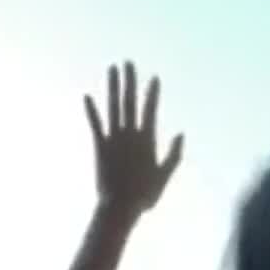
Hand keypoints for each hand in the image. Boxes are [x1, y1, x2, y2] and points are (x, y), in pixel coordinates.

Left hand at [84, 63, 182, 214]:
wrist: (120, 207)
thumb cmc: (144, 196)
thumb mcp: (164, 176)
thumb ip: (174, 154)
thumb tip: (182, 134)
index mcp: (146, 140)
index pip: (150, 110)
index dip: (152, 93)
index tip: (154, 77)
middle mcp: (129, 134)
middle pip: (129, 102)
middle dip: (130, 81)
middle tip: (128, 62)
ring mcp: (114, 139)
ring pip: (113, 107)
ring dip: (112, 87)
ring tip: (112, 69)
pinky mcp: (100, 147)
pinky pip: (95, 125)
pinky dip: (91, 111)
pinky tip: (87, 96)